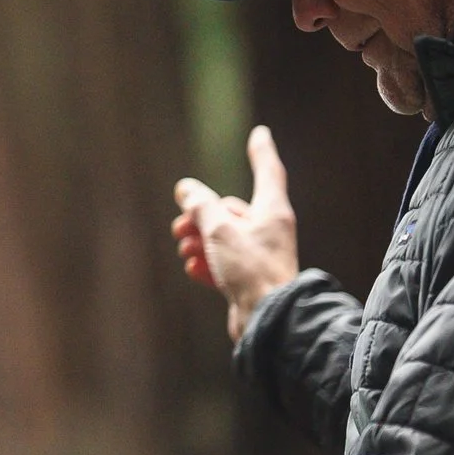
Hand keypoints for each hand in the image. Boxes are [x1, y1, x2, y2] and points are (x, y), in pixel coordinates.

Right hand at [172, 125, 300, 341]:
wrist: (266, 321)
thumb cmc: (251, 271)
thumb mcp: (219, 230)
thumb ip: (200, 206)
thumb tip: (186, 189)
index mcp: (272, 212)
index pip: (268, 172)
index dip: (261, 152)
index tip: (260, 134)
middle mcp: (269, 231)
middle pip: (231, 210)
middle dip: (202, 215)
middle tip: (181, 226)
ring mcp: (259, 256)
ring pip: (224, 238)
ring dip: (200, 240)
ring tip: (184, 249)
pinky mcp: (249, 280)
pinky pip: (224, 263)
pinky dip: (207, 264)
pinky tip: (193, 270)